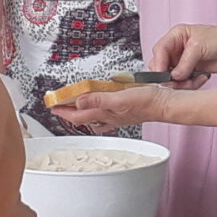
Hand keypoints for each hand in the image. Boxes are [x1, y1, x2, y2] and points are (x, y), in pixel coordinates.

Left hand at [49, 83, 167, 131]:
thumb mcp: (120, 98)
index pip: (77, 114)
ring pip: (93, 118)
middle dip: (69, 113)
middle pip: (82, 117)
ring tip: (74, 108)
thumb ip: (98, 100)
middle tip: (58, 107)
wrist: (164, 104)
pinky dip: (98, 111)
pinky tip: (101, 107)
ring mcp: (116, 115)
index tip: (51, 105)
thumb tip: (79, 101)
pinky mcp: (124, 111)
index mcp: (105, 112)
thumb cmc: (147, 102)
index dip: (63, 110)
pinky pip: (105, 114)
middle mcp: (109, 116)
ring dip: (82, 114)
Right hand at [149, 23, 216, 84]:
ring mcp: (184, 62)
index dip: (159, 64)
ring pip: (171, 78)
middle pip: (162, 66)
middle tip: (180, 82)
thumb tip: (173, 76)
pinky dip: (191, 85)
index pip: (159, 50)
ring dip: (182, 83)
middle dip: (169, 76)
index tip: (162, 76)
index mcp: (176, 36)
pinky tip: (203, 78)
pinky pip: (183, 83)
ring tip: (196, 79)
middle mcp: (177, 48)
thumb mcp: (200, 46)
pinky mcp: (191, 72)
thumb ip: (185, 61)